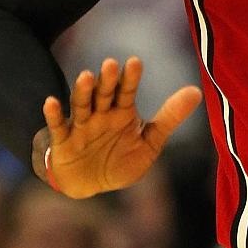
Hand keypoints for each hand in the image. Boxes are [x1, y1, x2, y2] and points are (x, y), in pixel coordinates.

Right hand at [40, 56, 201, 197]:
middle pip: (104, 95)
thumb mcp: (150, 143)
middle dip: (107, 81)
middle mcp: (100, 115)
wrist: (92, 185)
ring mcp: (81, 127)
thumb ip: (169, 118)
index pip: (126, 92)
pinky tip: (51, 102)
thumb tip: (197, 91)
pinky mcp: (64, 143)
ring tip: (86, 76)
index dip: (130, 79)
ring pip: (81, 106)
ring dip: (82, 92)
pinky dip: (53, 115)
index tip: (135, 62)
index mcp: (122, 113)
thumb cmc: (120, 160)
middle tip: (110, 64)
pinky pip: (57, 128)